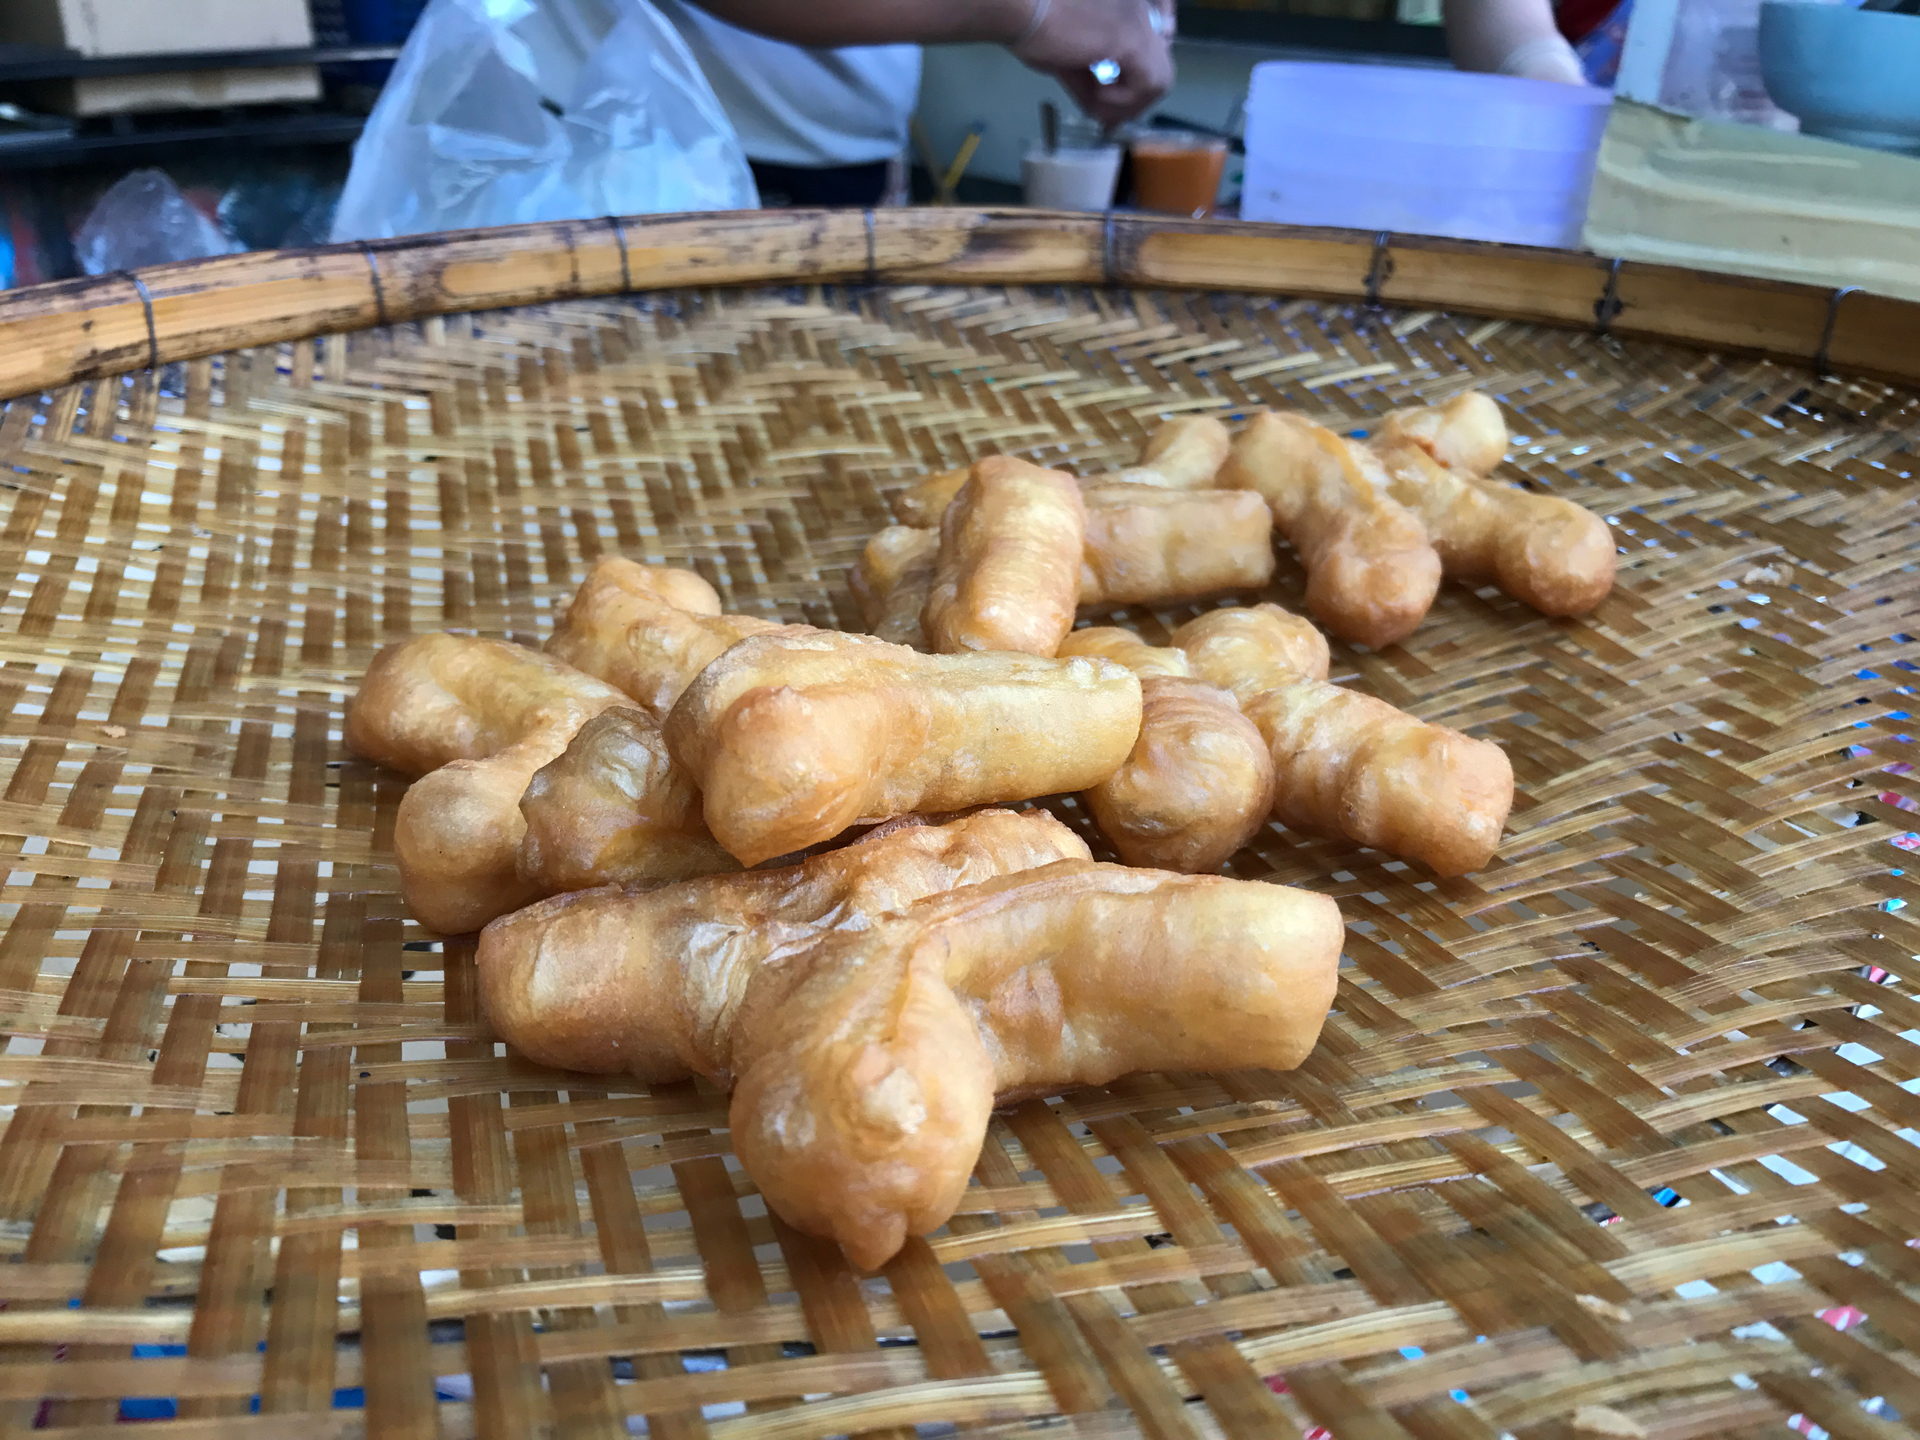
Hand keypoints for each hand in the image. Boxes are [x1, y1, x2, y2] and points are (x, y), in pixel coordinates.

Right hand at [1010, 0, 1174, 128]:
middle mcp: (1141, 12)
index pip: (1158, 54)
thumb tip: (1104, 116)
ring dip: (1129, 105)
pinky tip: (1096, 93)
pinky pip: (1146, 84)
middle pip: (1162, 70)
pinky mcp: (1131, 39)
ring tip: (1098, 105)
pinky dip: (1123, 100)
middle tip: (1108, 117)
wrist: (1021, 11)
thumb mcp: (1072, 64)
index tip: (1117, 106)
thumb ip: (1093, 85)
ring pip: (1160, 81)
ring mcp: (1140, 23)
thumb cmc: (1035, 28)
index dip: (1140, 86)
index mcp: (1130, 11)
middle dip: (1136, 103)